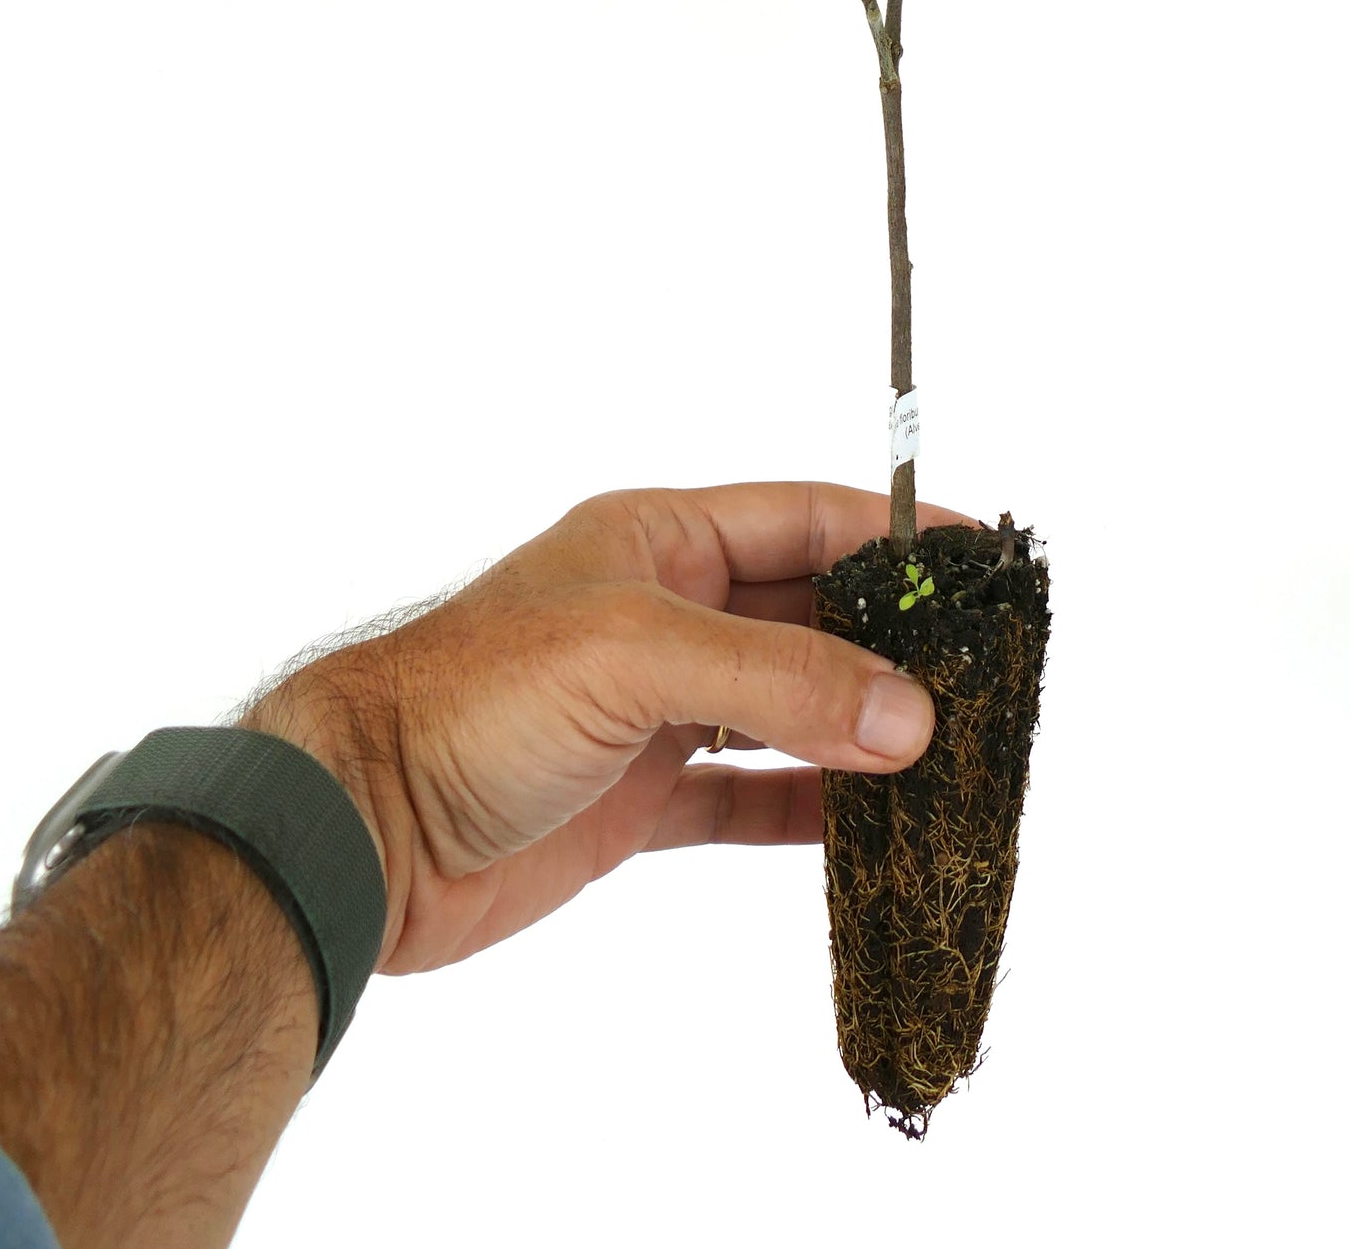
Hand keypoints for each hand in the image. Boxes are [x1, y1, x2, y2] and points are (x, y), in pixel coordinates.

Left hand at [244, 482, 953, 975]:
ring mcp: (651, 712)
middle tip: (989, 673)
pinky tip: (872, 831)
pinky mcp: (635, 803)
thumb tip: (911, 714)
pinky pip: (747, 798)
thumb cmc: (471, 701)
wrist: (359, 828)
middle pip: (809, 614)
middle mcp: (662, 614)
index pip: (805, 517)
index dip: (897, 534)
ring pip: (787, 709)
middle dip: (895, 641)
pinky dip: (810, 811)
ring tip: (954, 753)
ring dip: (863, 730)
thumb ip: (779, 680)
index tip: (985, 560)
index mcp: (656, 539)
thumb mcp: (634, 656)